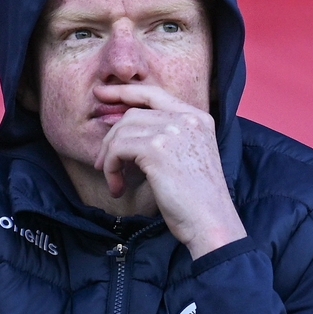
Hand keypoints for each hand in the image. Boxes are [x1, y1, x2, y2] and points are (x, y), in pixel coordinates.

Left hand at [93, 84, 246, 258]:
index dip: (124, 91)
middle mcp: (186, 118)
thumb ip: (164, 136)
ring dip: (110, 159)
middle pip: (132, 114)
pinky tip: (118, 187)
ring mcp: (172, 130)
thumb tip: (120, 126)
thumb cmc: (197, 200)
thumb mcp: (186, 157)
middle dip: (111, 138)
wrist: (211, 222)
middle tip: (103, 164)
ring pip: (121, 131)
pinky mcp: (156, 148)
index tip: (101, 94)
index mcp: (197, 117)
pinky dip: (111, 168)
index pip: (153, 93)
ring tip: (115, 182)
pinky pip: (118, 149)